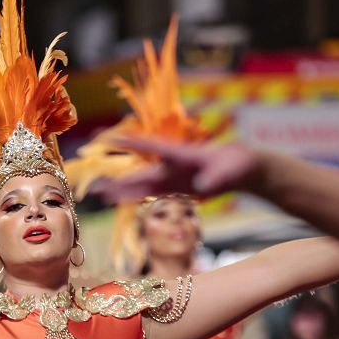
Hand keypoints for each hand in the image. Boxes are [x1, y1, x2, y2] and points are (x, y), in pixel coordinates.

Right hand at [90, 138, 261, 203]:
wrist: (239, 169)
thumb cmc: (235, 164)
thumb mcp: (229, 172)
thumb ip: (216, 178)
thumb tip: (204, 187)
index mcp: (181, 155)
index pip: (152, 147)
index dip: (132, 143)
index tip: (110, 139)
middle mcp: (171, 166)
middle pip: (140, 173)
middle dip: (120, 180)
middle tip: (98, 186)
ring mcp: (172, 177)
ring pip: (142, 185)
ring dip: (124, 191)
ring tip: (103, 196)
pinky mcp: (175, 187)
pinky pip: (152, 193)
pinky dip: (136, 196)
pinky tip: (120, 200)